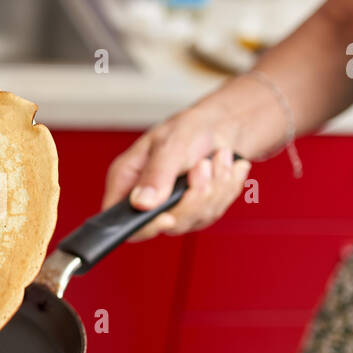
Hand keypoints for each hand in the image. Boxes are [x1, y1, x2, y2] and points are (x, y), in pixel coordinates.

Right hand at [102, 113, 251, 240]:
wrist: (219, 125)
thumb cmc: (189, 128)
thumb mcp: (169, 145)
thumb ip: (156, 175)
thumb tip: (141, 204)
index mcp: (128, 182)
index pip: (125, 221)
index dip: (146, 226)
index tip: (169, 217)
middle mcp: (148, 200)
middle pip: (170, 223)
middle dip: (196, 195)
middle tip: (204, 164)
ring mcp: (173, 209)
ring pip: (197, 218)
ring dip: (216, 187)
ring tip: (217, 158)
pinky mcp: (196, 212)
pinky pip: (214, 212)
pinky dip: (226, 187)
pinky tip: (224, 166)